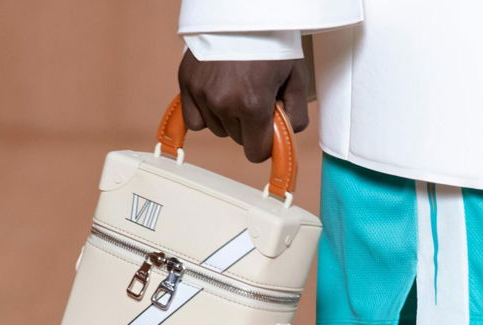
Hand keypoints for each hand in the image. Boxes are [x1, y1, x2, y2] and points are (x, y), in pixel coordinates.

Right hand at [177, 50, 309, 162]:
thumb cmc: (271, 42)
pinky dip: (206, 113)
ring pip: (217, 129)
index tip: (268, 130)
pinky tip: (218, 96)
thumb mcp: (296, 79)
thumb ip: (295, 116)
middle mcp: (224, 103)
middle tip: (256, 97)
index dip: (265, 145)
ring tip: (238, 89)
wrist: (243, 11)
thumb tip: (283, 138)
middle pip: (237, 139)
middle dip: (249, 125)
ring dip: (228, 118)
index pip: (255, 153)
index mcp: (253, 105)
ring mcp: (202, 93)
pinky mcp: (186, 82)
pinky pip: (194, 119)